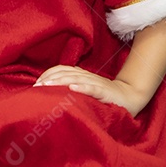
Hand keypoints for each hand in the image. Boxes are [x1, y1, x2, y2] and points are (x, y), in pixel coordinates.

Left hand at [34, 65, 150, 115]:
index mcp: (81, 75)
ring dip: (60, 81)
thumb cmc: (104, 96)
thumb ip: (71, 89)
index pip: (61, 69)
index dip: (48, 74)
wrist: (130, 97)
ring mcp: (96, 83)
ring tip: (47, 85)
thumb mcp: (85, 90)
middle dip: (49, 78)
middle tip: (36, 87)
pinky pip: (92, 87)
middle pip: (65, 72)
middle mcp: (86, 76)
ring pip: (76, 78)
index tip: (35, 84)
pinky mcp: (105, 91)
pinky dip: (82, 87)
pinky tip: (72, 88)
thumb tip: (50, 93)